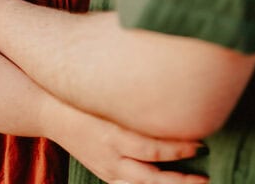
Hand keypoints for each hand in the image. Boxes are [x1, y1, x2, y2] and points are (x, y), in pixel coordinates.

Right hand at [49, 99, 207, 183]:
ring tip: (195, 183)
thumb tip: (166, 81)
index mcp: (112, 135)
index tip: (201, 143)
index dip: (178, 149)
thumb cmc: (81, 95)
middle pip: (152, 177)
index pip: (152, 148)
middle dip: (181, 181)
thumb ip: (133, 96)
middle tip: (206, 176)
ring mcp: (106, 169)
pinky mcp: (104, 174)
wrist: (49, 111)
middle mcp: (111, 157)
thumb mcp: (106, 93)